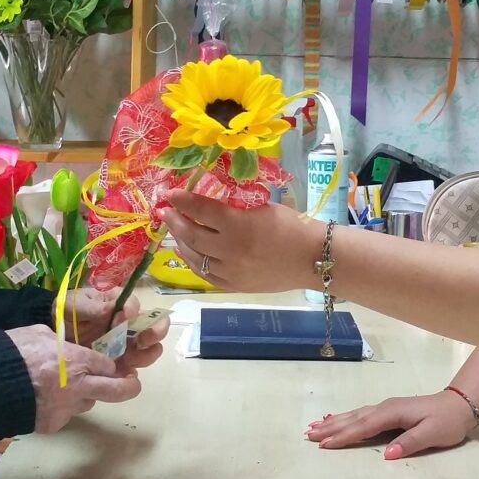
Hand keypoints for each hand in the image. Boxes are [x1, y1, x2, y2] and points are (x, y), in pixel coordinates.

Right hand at [5, 324, 141, 433]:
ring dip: (84, 395)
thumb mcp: (38, 333)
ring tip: (66, 387)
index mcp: (76, 361)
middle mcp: (78, 387)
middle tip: (131, 383)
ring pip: (88, 403)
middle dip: (129, 387)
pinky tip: (44, 399)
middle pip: (117, 391)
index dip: (113, 365)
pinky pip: (65, 415)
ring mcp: (66, 409)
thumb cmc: (10, 353)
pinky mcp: (52, 425)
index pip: (109, 366)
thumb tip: (64, 344)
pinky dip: (61, 407)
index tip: (114, 365)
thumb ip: (60, 341)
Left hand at [63, 287, 168, 375]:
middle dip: (154, 334)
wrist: (54, 329)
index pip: (136, 305)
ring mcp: (126, 343)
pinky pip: (133, 367)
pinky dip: (132, 371)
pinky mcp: (119, 360)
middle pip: (155, 327)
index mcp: (120, 304)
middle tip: (142, 341)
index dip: (133, 312)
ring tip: (130, 359)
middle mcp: (129, 323)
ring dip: (145, 355)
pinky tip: (124, 374)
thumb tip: (120, 312)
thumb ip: (97, 308)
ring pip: (149, 349)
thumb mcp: (78, 305)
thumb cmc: (68, 310)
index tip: (120, 319)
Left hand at [161, 190, 321, 293]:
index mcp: (238, 225)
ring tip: (173, 229)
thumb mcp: (262, 207)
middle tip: (165, 211)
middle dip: (174, 220)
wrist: (313, 259)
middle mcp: (229, 249)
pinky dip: (192, 260)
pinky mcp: (233, 285)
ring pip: (193, 255)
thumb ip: (234, 206)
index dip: (182, 200)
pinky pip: (204, 273)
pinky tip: (186, 251)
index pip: (200, 209)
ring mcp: (229, 271)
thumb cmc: (292, 227)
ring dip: (180, 240)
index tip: (170, 193)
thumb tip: (207, 200)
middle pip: (191, 234)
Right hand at [305, 392, 476, 460]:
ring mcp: (385, 408)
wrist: (458, 406)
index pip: (364, 426)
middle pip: (353, 419)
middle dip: (331, 427)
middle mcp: (385, 408)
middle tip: (309, 434)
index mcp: (392, 413)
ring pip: (355, 415)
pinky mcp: (388, 411)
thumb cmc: (446, 422)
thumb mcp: (433, 434)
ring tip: (315, 427)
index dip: (344, 436)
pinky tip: (337, 421)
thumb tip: (386, 455)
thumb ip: (410, 443)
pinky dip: (346, 418)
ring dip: (334, 422)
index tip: (325, 444)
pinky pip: (361, 415)